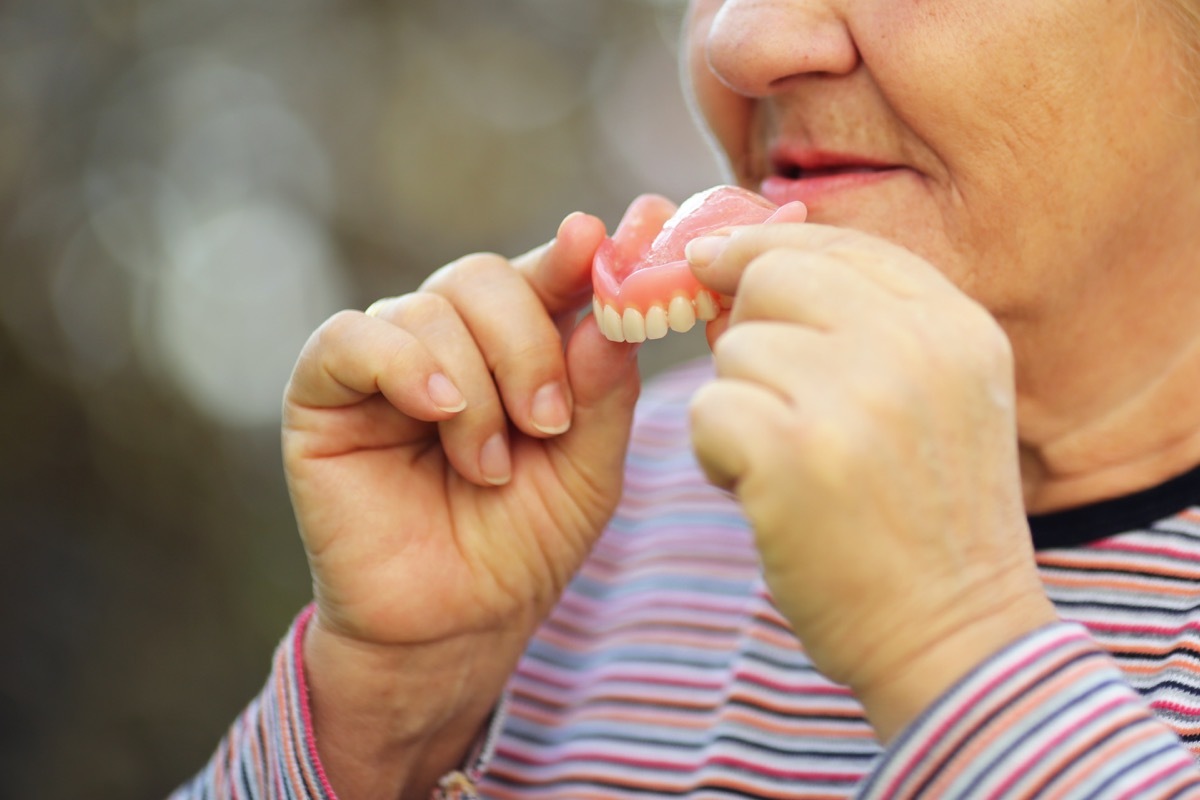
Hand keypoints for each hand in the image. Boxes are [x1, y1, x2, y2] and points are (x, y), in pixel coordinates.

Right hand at [281, 209, 643, 794]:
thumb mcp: (589, 469)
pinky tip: (439, 413)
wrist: (453, 626)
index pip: (543, 275)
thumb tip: (611, 298)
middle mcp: (450, 341)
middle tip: (547, 423)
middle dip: (527, 345)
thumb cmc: (523, 545)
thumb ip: (601, 387)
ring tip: (488, 467)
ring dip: (476, 390)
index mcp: (513, 348)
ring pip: (430, 308)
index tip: (613, 235)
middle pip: (484, 275)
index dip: (577, 254)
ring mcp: (386, 361)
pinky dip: (405, 365)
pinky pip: (353, 336)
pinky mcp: (324, 392)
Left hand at [686, 223, 1056, 739]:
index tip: (717, 264)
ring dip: (738, 405)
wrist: (953, 637)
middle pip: (772, 275)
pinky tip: (760, 492)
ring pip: (735, 349)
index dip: (765, 248)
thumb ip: (866, 325)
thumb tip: (735, 260)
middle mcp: (913, 347)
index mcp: (956, 325)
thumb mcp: (939, 398)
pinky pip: (708, 409)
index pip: (839, 241)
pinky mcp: (793, 454)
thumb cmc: (927, 520)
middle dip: (747, 329)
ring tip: (786, 465)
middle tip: (765, 395)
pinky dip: (716, 454)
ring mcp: (854, 398)